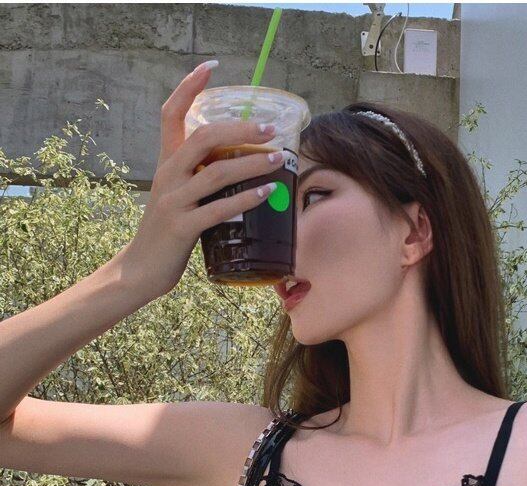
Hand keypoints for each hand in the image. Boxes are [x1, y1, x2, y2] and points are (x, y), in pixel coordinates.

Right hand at [117, 64, 284, 300]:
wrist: (140, 269)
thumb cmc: (165, 233)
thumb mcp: (177, 197)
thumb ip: (198, 178)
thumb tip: (237, 166)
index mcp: (165, 164)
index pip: (170, 114)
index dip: (188, 87)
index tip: (210, 66)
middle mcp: (167, 176)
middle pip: (203, 138)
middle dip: (239, 129)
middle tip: (269, 128)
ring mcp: (173, 202)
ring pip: (216, 172)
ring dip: (251, 163)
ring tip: (278, 160)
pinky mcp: (182, 227)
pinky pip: (219, 209)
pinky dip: (246, 199)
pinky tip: (267, 193)